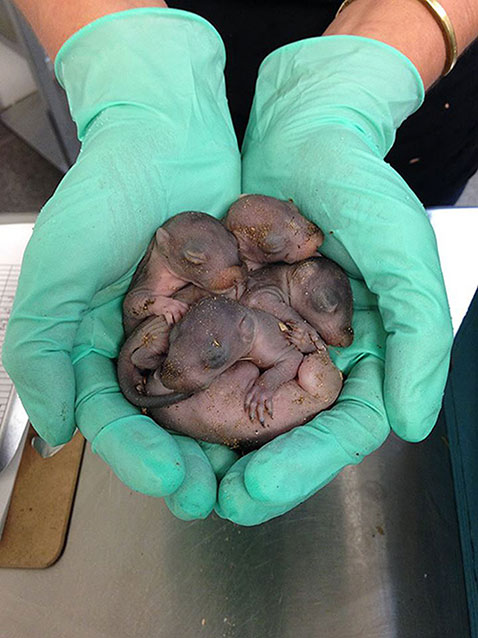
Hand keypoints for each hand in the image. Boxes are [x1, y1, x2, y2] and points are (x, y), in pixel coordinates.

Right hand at [2, 9, 239, 518]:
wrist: (166, 130)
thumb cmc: (106, 192)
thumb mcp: (63, 267)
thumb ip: (44, 348)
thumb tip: (54, 429)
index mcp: (106, 349)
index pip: (119, 420)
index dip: (140, 457)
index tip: (172, 485)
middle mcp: (157, 348)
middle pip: (174, 423)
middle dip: (198, 463)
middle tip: (223, 499)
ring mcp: (203, 329)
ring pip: (222, 397)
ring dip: (243, 437)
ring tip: (264, 473)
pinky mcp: (245, 306)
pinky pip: (262, 351)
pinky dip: (277, 379)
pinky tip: (297, 404)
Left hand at [216, 36, 452, 524]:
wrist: (307, 132)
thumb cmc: (362, 188)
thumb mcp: (402, 257)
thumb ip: (417, 341)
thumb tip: (411, 423)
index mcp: (361, 353)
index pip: (337, 428)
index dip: (300, 465)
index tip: (253, 492)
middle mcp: (311, 351)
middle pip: (283, 430)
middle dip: (245, 468)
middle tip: (204, 501)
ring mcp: (268, 332)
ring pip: (238, 403)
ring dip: (206, 442)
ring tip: (172, 474)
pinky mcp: (228, 307)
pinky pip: (204, 356)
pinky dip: (182, 383)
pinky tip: (152, 410)